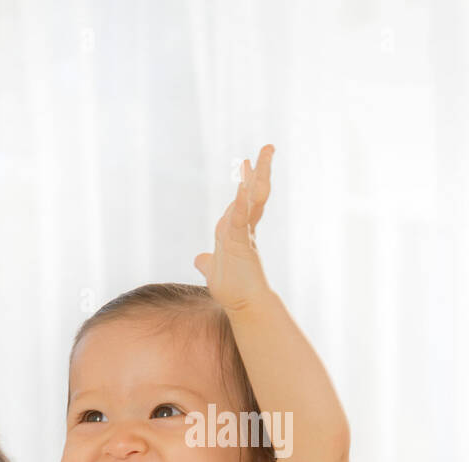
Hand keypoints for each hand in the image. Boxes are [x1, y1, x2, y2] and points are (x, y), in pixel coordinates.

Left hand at [194, 143, 274, 311]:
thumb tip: (200, 259)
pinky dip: (241, 203)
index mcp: (238, 231)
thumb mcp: (213, 270)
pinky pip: (240, 219)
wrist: (244, 306)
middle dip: (261, 170)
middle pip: (255, 193)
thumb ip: (207, 261)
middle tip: (268, 147)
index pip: (245, 201)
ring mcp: (244, 235)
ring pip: (252, 200)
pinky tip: (243, 187)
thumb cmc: (233, 289)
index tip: (248, 163)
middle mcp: (244, 229)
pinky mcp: (241, 244)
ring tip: (260, 156)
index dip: (248, 181)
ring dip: (255, 177)